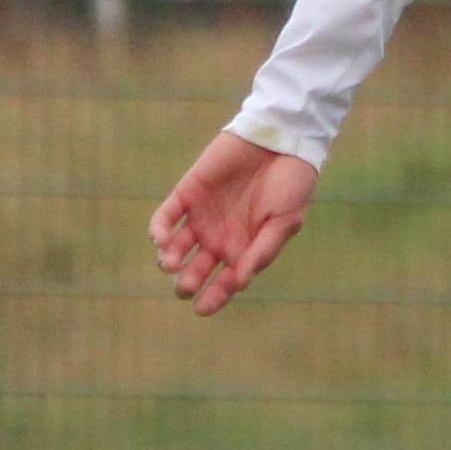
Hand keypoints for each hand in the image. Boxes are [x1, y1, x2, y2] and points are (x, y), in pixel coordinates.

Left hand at [151, 133, 320, 315]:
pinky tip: (159, 239)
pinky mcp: (187, 193)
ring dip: (169, 259)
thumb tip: (241, 282)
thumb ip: (262, 251)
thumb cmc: (291, 184)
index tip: (202, 308)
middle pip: (196, 269)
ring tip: (169, 264)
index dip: (213, 298)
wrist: (280, 141)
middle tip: (185, 286)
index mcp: (244, 249)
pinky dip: (159, 229)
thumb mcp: (284, 222)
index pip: (224, 282)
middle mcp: (220, 237)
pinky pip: (166, 216)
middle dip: (187, 282)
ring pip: (176, 247)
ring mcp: (202, 216)